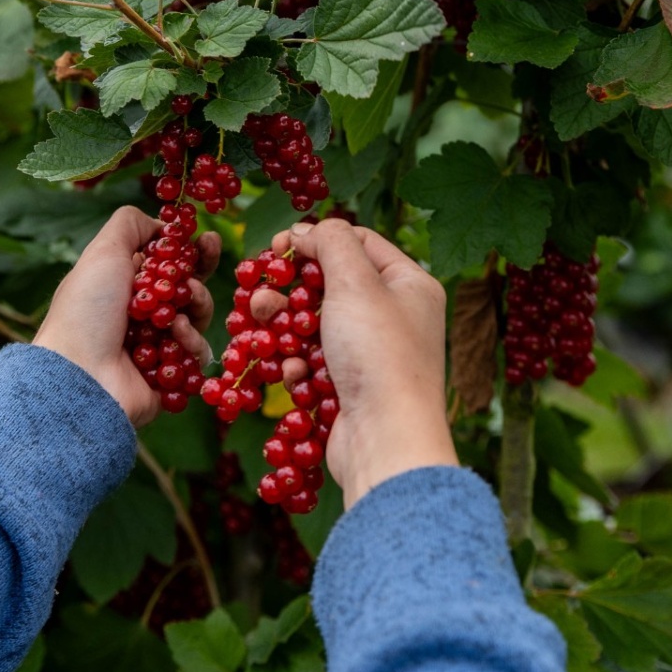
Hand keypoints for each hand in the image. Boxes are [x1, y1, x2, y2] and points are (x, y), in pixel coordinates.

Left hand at [36, 207, 218, 426]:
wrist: (80, 374)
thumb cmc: (86, 311)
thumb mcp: (103, 252)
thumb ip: (130, 225)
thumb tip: (161, 225)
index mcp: (122, 287)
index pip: (164, 264)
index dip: (186, 250)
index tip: (205, 237)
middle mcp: (139, 316)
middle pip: (186, 289)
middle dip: (200, 270)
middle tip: (211, 250)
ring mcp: (155, 347)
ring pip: (195, 318)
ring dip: (196, 303)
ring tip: (186, 301)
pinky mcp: (170, 376)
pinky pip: (196, 355)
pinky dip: (191, 340)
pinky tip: (176, 334)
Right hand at [258, 219, 455, 507]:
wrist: (385, 440)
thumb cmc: (377, 354)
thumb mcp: (355, 283)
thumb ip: (331, 243)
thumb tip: (307, 230)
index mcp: (410, 285)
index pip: (360, 243)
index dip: (317, 240)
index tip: (278, 246)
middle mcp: (396, 317)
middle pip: (332, 286)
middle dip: (291, 291)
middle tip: (261, 295)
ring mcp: (373, 356)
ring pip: (316, 327)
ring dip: (285, 329)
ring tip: (262, 329)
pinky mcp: (351, 388)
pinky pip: (315, 365)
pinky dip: (298, 366)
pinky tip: (290, 374)